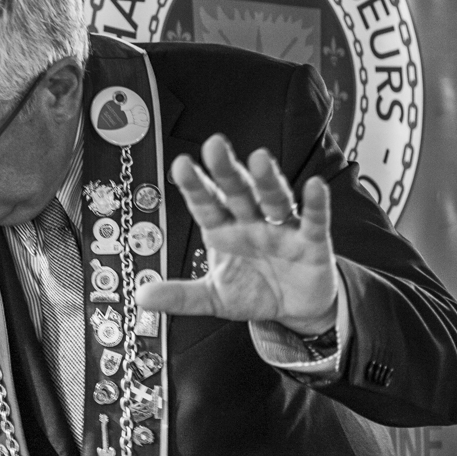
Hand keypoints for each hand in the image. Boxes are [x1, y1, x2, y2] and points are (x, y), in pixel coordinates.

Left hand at [136, 134, 338, 333]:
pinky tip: (314, 186)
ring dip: (267, 180)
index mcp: (223, 231)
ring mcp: (282, 229)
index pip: (206, 205)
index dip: (194, 186)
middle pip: (237, 192)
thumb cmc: (252, 292)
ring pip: (273, 199)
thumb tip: (141, 297)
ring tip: (259, 158)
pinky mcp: (312, 243)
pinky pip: (314, 221)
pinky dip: (316, 204)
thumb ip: (181, 295)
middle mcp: (251, 222)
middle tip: (214, 146)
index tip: (181, 164)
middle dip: (226, 170)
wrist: (294, 310)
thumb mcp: (213, 297)